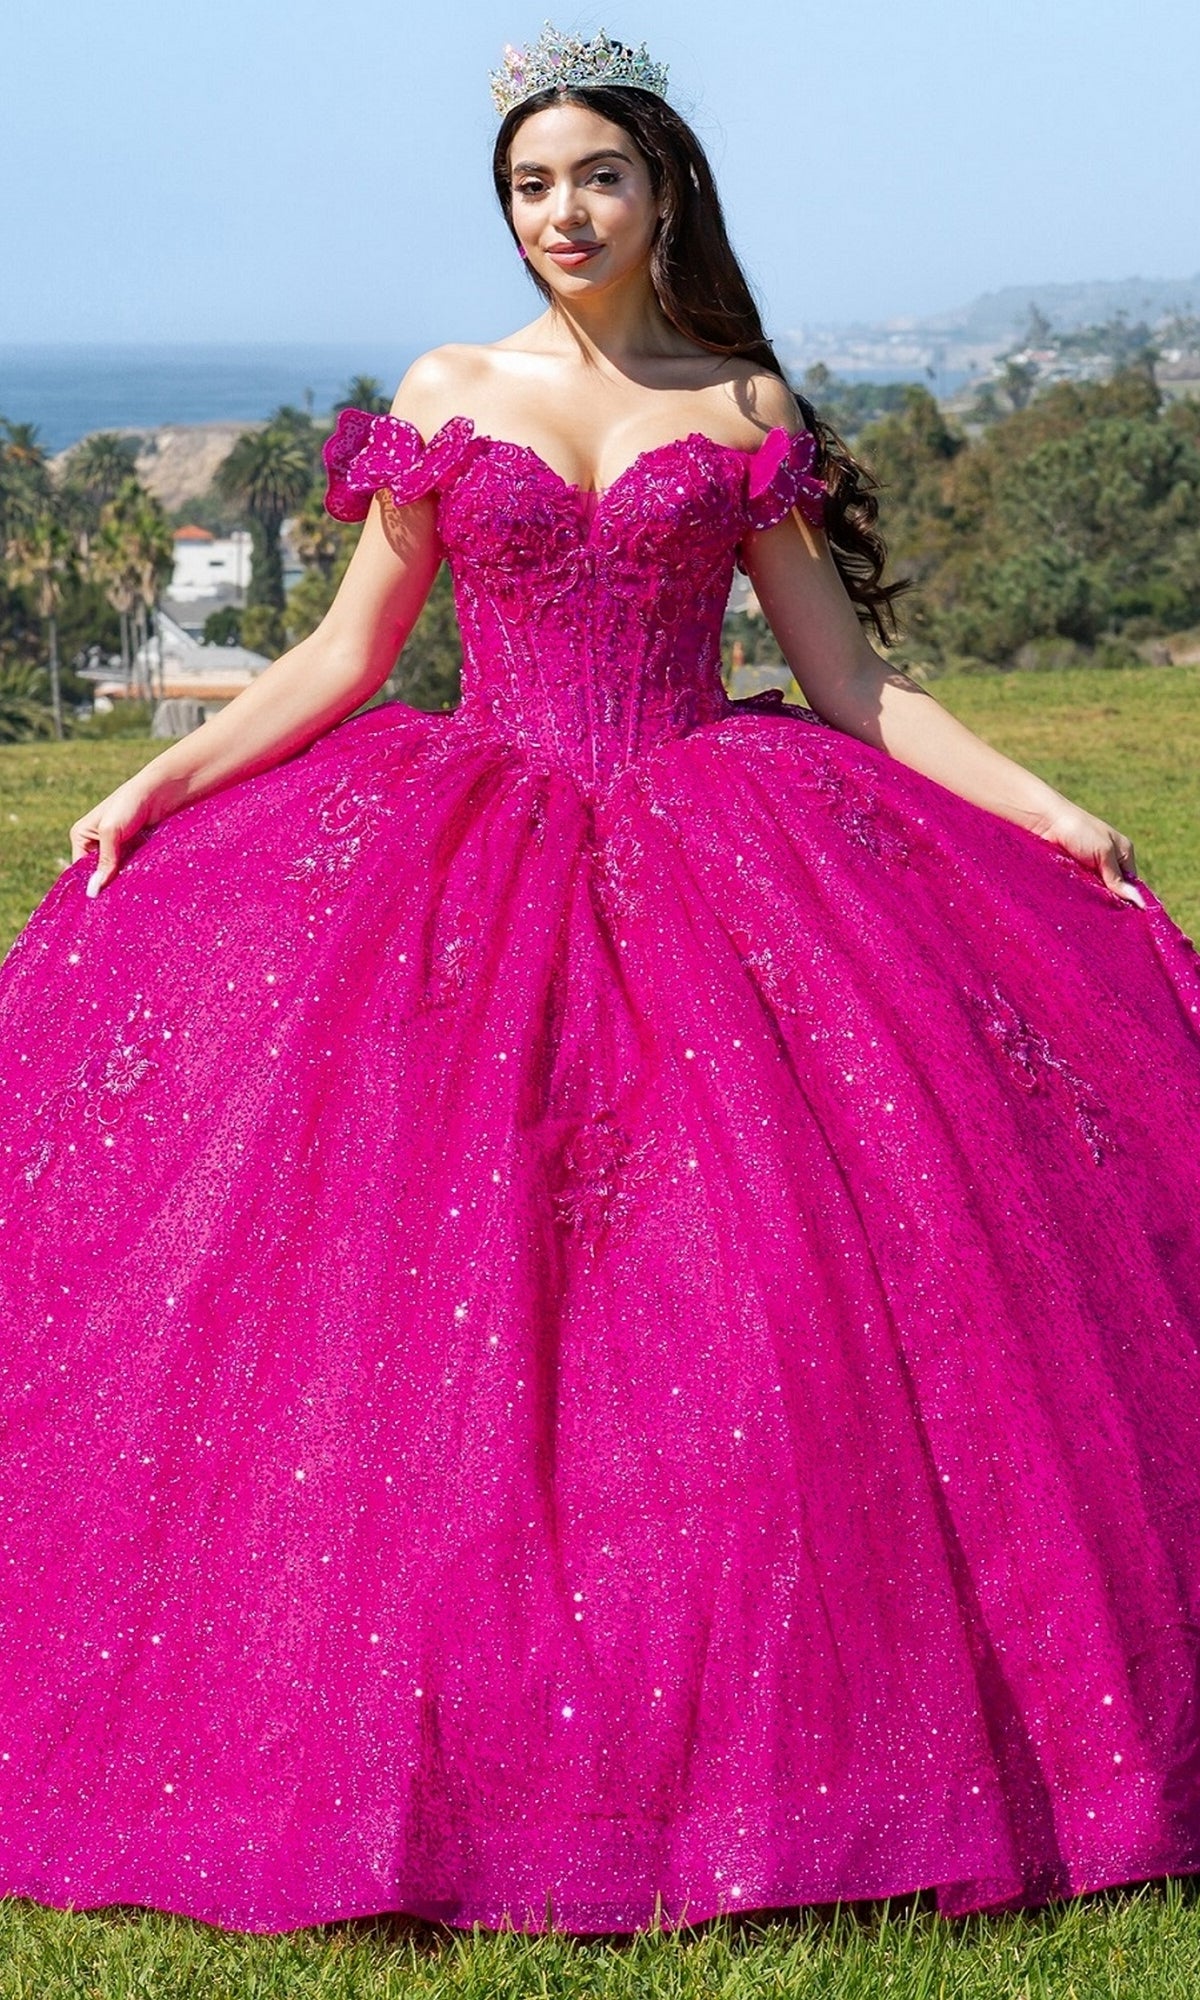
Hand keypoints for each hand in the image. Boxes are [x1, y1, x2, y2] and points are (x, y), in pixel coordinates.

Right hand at [67, 775, 174, 898]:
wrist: (163, 790)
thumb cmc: (131, 803)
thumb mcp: (112, 831)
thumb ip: (104, 861)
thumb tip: (93, 891)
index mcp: (82, 837)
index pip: (79, 870)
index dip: (89, 885)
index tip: (98, 905)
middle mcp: (97, 844)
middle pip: (98, 874)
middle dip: (107, 886)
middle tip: (115, 904)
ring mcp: (117, 848)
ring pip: (116, 873)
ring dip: (122, 883)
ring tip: (128, 898)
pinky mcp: (136, 850)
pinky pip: (131, 869)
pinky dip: (135, 877)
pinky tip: (139, 888)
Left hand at [1030, 800, 1145, 907]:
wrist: (1045, 822)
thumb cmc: (1079, 830)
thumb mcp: (1103, 853)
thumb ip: (1117, 878)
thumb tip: (1140, 902)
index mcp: (1123, 853)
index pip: (1131, 883)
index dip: (1128, 899)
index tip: (1125, 916)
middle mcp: (1108, 861)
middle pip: (1113, 890)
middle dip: (1110, 902)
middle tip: (1107, 918)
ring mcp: (1089, 868)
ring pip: (1096, 892)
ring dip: (1093, 901)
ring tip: (1092, 915)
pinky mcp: (1072, 874)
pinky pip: (1081, 890)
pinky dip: (1080, 897)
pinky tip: (1079, 907)